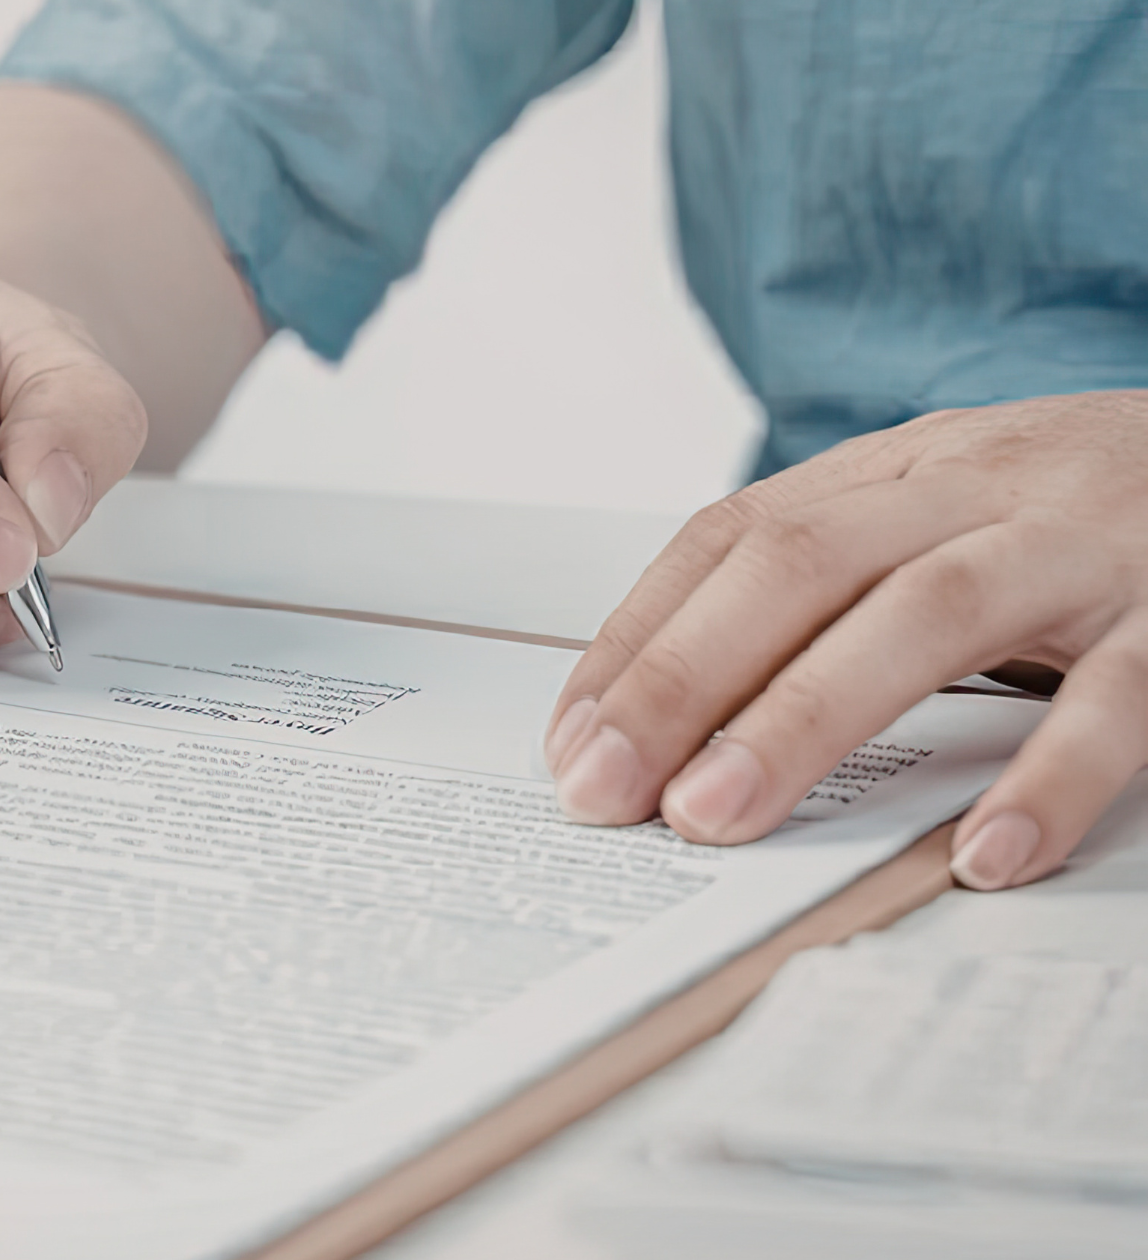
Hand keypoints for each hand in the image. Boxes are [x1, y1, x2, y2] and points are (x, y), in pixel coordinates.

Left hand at [543, 390, 1147, 889]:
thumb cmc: (1080, 507)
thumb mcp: (940, 513)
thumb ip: (826, 585)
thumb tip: (668, 711)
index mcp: (899, 470)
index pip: (731, 539)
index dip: (639, 638)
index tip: (571, 743)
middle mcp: (978, 487)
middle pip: (798, 568)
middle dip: (683, 681)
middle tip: (608, 794)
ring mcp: (1086, 545)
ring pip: (927, 614)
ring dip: (807, 718)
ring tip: (720, 820)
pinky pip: (1120, 696)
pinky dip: (1050, 775)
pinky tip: (984, 852)